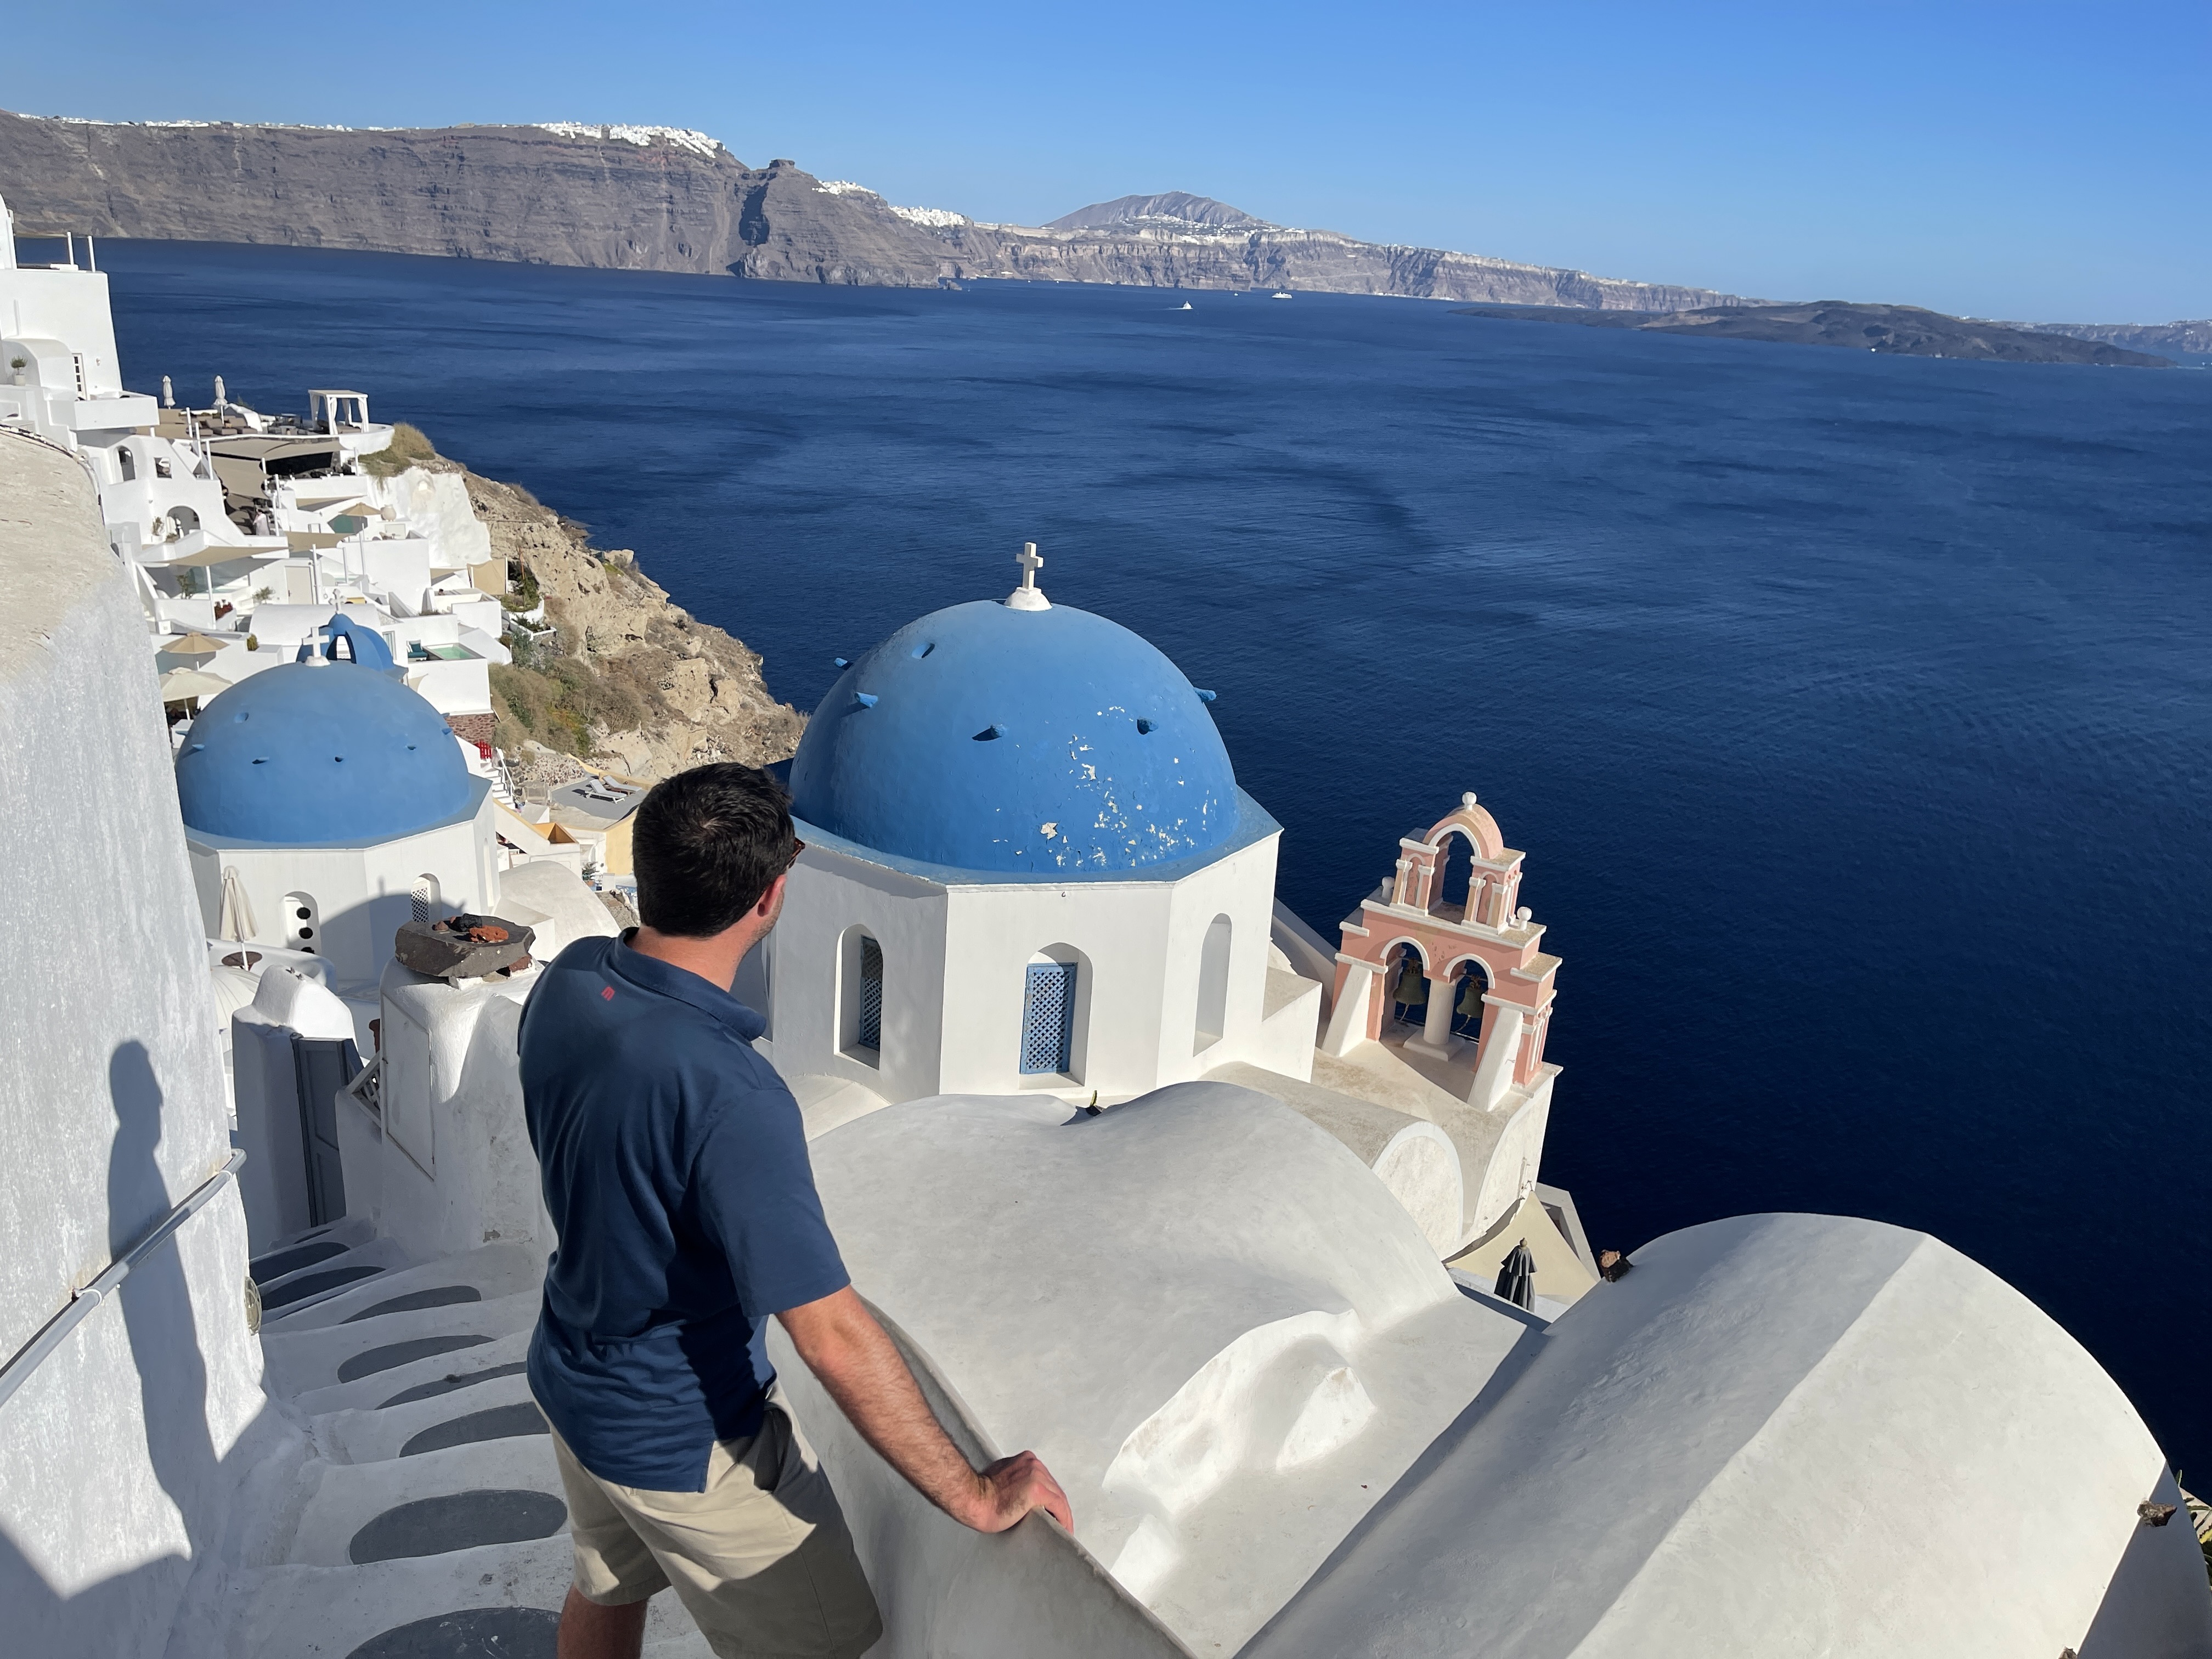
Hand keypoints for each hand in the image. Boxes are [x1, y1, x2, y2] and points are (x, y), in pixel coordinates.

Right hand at [957, 1450, 1072, 1533]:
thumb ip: (1015, 1481)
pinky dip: (1064, 1518)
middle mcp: (1033, 1464)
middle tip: (1060, 1523)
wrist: (972, 1500)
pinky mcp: (1038, 1490)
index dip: (1050, 1497)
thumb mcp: (1001, 1479)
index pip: (1044, 1480)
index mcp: (1024, 1460)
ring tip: (1063, 1529)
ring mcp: (1036, 1475)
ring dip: (1063, 1514)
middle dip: (1058, 1506)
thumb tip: (1021, 1496)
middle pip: (1053, 1487)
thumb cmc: (980, 1496)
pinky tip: (1064, 1529)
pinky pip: (1058, 1506)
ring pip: (1058, 1496)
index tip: (1052, 1511)